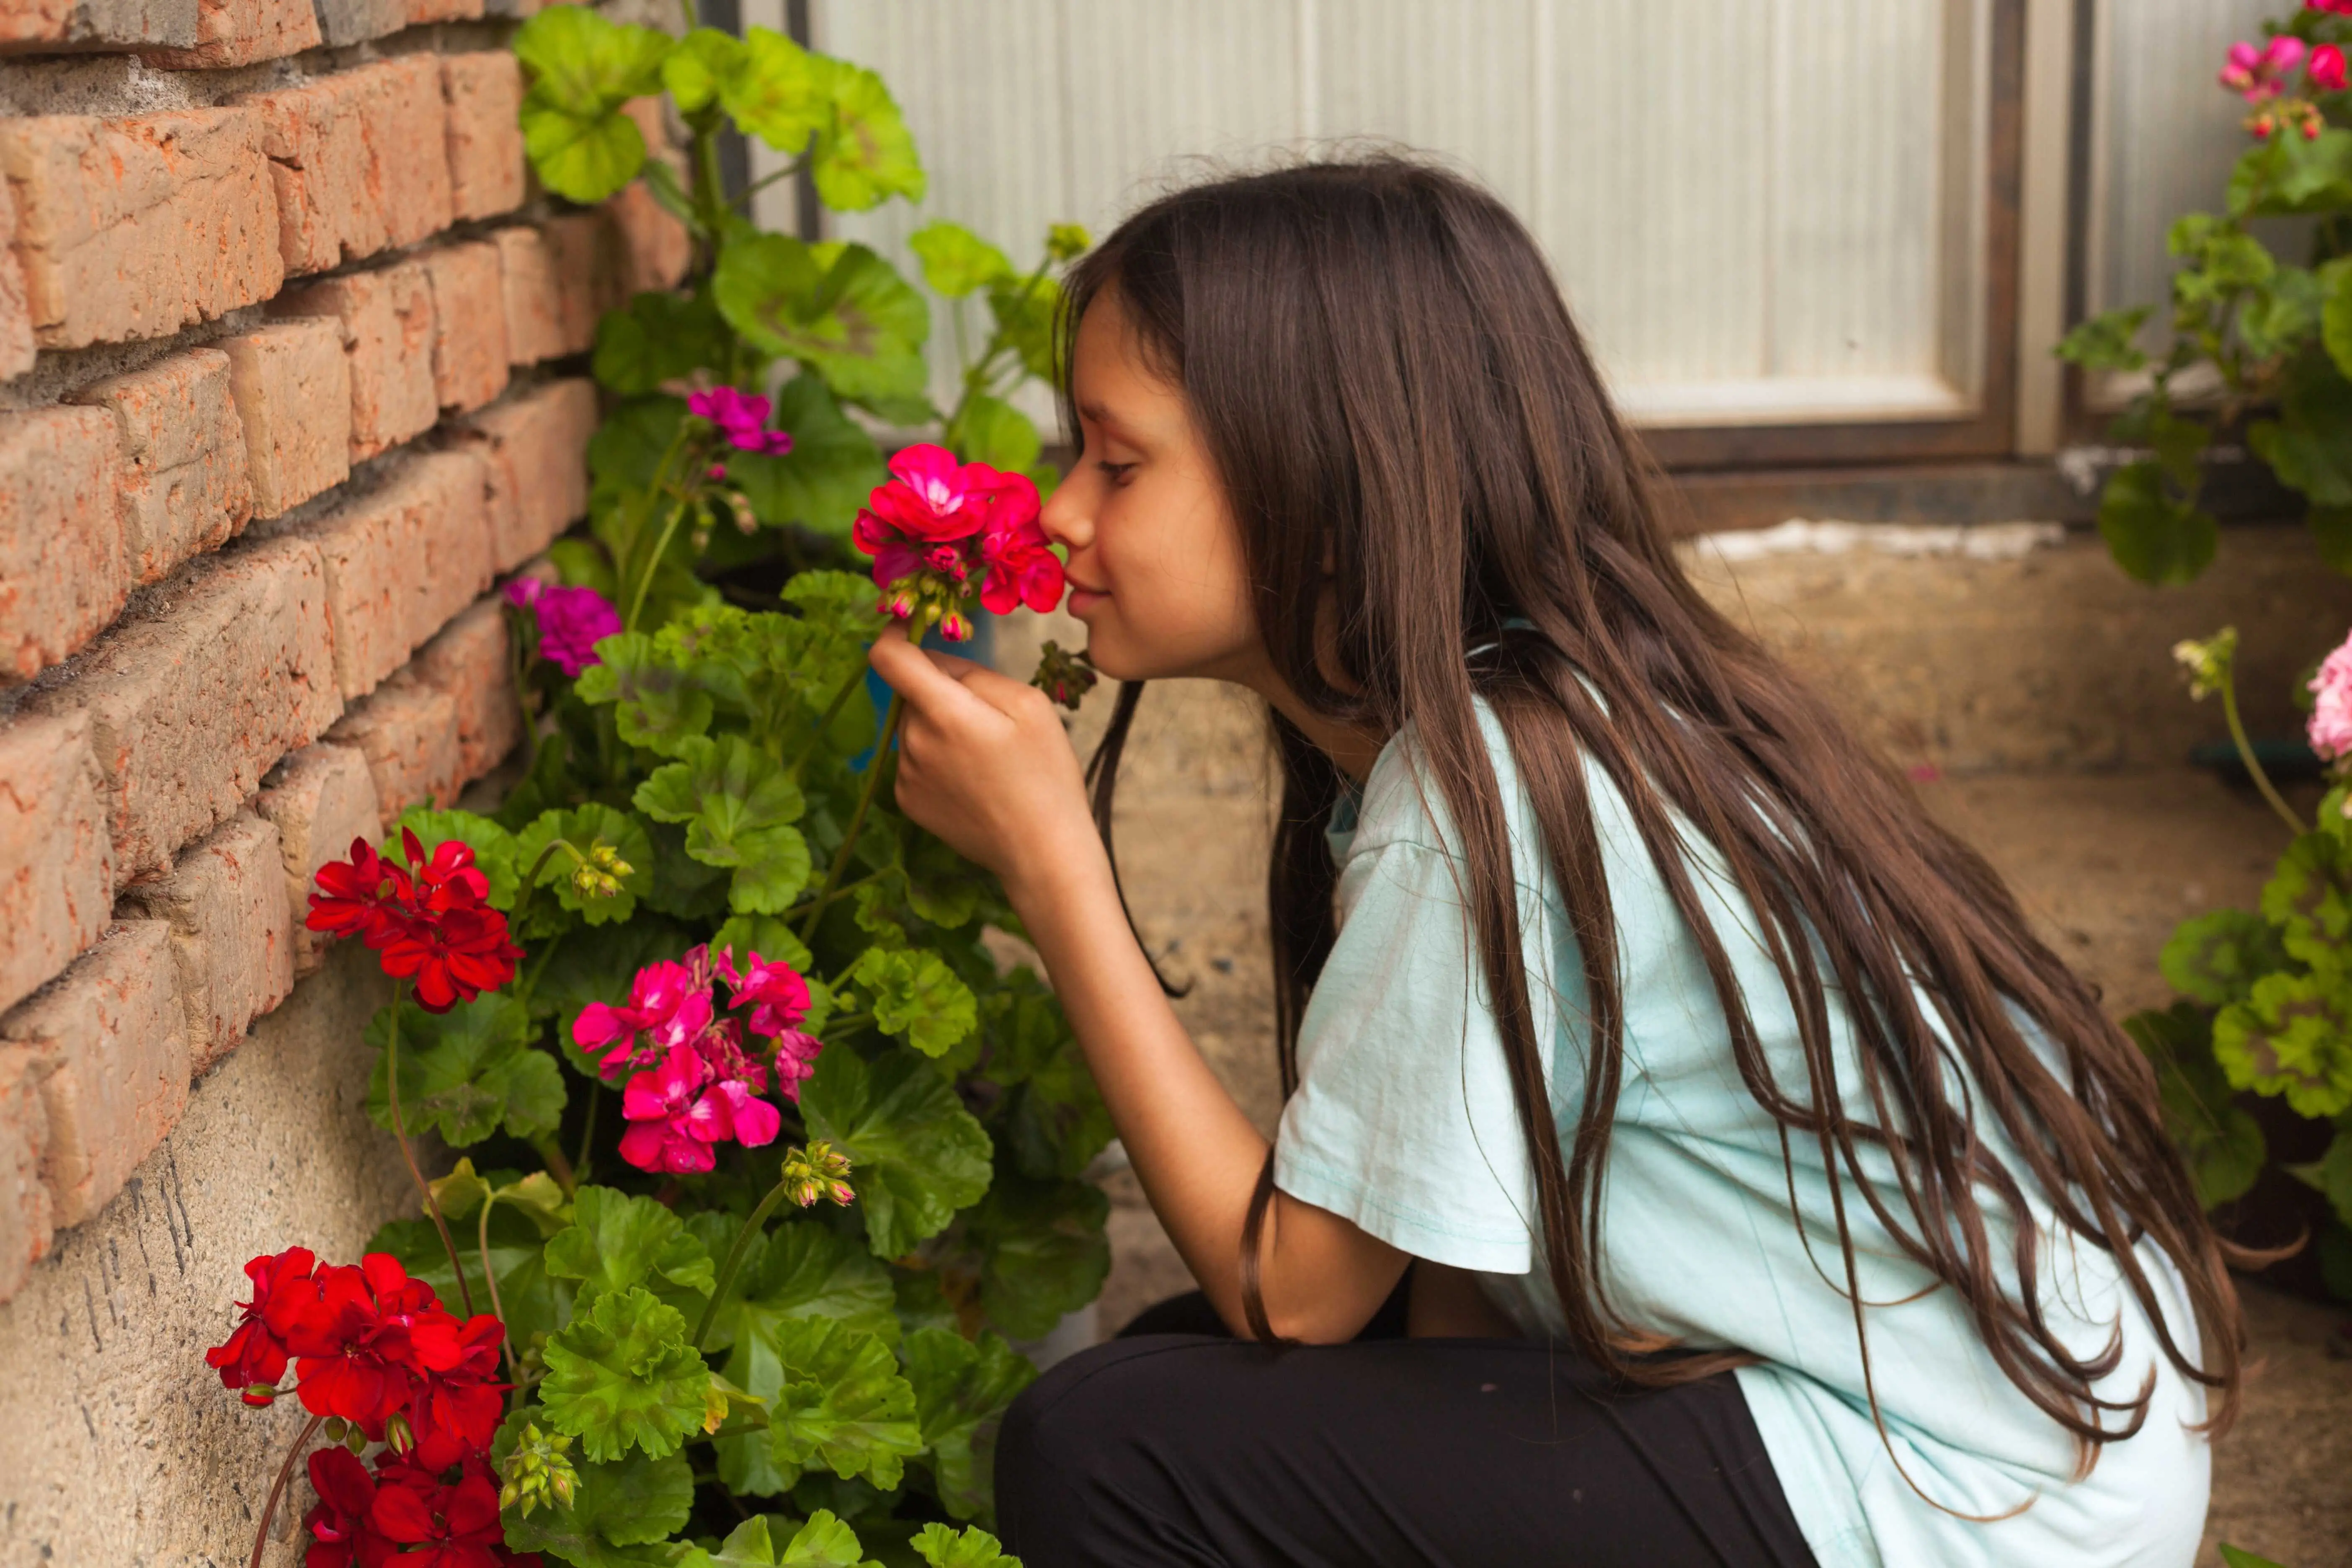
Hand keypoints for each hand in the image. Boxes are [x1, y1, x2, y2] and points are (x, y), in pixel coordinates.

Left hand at [867, 628, 1106, 901]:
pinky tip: (974, 780)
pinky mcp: (908, 800)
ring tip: (987, 756)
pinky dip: (937, 757)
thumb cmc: (1045, 774)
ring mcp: (906, 774)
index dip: (895, 633)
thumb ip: (974, 673)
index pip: (889, 657)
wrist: (1041, 852)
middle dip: (942, 691)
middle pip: (913, 692)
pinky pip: (915, 758)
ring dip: (940, 725)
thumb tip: (935, 660)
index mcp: (943, 712)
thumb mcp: (1028, 705)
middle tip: (990, 718)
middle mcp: (913, 742)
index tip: (911, 625)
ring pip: (915, 725)